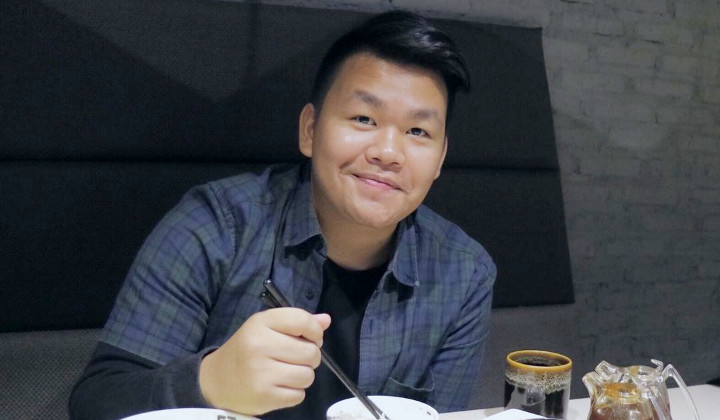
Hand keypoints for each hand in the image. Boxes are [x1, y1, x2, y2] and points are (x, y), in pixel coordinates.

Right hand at [198, 307, 330, 414]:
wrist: (216, 381)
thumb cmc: (246, 351)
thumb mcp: (266, 329)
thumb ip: (297, 322)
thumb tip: (326, 320)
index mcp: (261, 323)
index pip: (302, 320)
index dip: (315, 331)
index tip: (312, 338)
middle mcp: (259, 345)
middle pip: (310, 352)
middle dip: (310, 357)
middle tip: (296, 359)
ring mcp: (261, 372)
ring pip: (307, 375)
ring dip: (303, 376)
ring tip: (287, 373)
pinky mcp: (264, 396)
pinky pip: (299, 395)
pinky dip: (294, 392)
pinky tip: (280, 386)